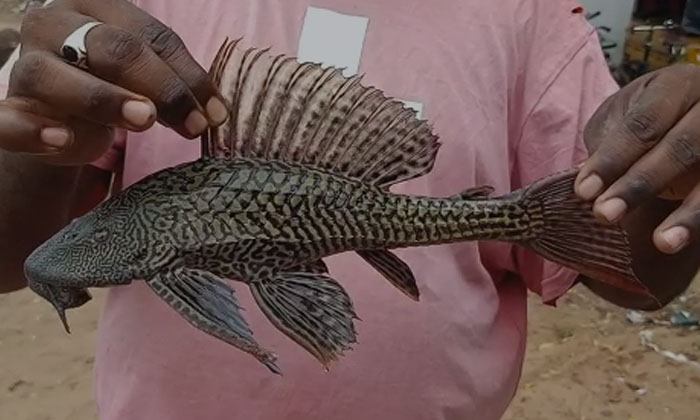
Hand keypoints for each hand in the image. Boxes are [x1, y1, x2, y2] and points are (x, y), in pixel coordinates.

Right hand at [0, 0, 227, 164]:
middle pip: (114, 49)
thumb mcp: (146, 78)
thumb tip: (216, 113)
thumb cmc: (110, 85)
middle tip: (194, 124)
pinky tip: (63, 139)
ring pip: (58, 77)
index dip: (189, 76)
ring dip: (106, 100)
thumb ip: (177, 86)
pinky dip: (33, 129)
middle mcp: (55, 26)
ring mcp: (28, 66)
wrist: (58, 116)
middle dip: (161, 88)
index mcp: (97, 8)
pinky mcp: (10, 107)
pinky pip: (8, 118)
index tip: (216, 114)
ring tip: (144, 120)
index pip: (151, 36)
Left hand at [575, 64, 699, 254]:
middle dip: (641, 184)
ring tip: (662, 243)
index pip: (643, 123)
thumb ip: (608, 145)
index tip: (583, 191)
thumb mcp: (621, 119)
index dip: (613, 159)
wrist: (686, 117)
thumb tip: (588, 185)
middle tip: (605, 215)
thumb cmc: (645, 118)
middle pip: (681, 147)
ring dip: (689, 213)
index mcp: (677, 85)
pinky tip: (682, 239)